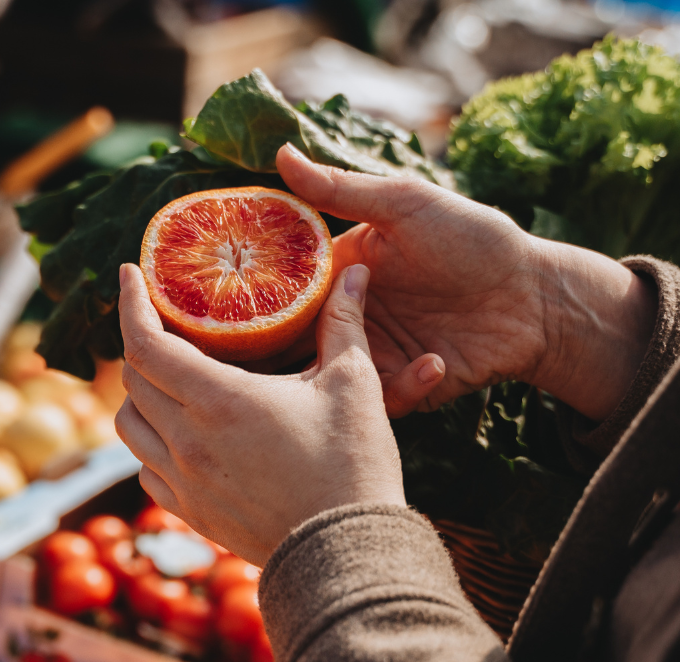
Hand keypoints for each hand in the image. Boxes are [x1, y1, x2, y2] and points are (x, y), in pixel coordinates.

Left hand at [114, 262, 404, 566]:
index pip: (145, 342)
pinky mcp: (189, 513)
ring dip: (139, 396)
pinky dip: (151, 443)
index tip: (129, 276)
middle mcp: (187, 441)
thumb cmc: (352, 467)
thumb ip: (343, 323)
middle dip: (141, 343)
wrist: (346, 554)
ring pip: (129, 426)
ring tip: (168, 380)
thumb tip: (355, 272)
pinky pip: (146, 469)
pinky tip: (180, 435)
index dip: (130, 303)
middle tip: (166, 326)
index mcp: (218, 401)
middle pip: (133, 379)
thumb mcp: (354, 386)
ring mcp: (183, 482)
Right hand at [277, 144, 655, 420]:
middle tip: (279, 360)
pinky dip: (405, 386)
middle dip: (282, 357)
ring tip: (369, 360)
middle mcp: (348, 317)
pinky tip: (437, 361)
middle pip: (295, 344)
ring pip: (329, 380)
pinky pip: (381, 400)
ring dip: (343, 376)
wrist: (535, 298)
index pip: (282, 291)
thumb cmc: (475, 240)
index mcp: (340, 273)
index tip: (235, 310)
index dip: (256, 301)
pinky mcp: (401, 388)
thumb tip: (280, 152)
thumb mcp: (406, 205)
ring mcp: (373, 355)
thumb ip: (340, 188)